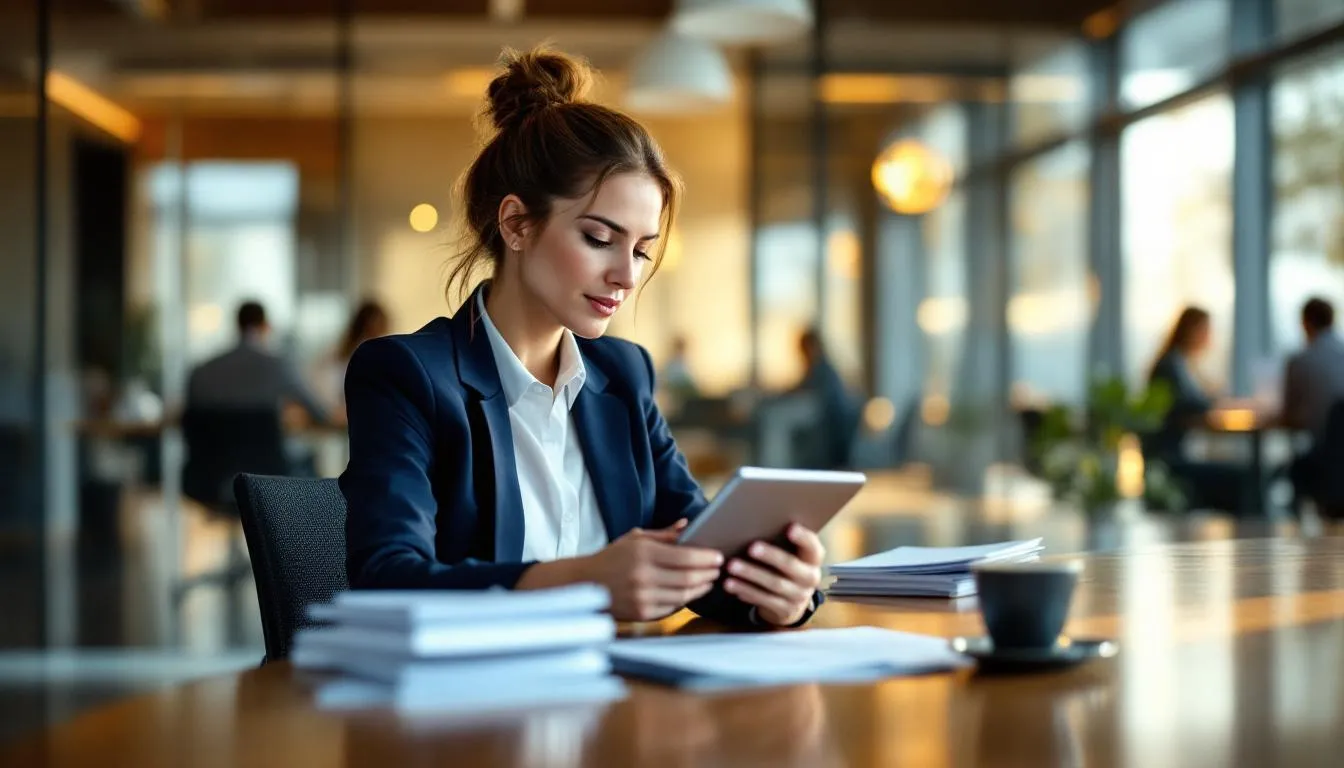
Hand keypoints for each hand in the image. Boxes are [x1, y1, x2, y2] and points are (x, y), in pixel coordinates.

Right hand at [578, 520, 724, 621]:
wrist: (585, 584)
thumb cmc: (612, 558)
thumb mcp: (635, 539)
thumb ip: (664, 534)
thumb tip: (687, 524)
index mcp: (643, 553)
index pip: (685, 557)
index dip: (706, 558)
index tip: (718, 556)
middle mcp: (643, 576)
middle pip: (689, 578)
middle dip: (708, 573)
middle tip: (719, 569)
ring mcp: (643, 597)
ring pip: (684, 595)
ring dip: (701, 588)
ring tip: (709, 581)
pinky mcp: (642, 613)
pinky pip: (672, 608)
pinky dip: (685, 600)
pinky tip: (692, 592)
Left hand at [723, 523, 824, 626]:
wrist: (793, 601)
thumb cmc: (786, 566)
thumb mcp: (791, 554)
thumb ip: (781, 541)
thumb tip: (756, 522)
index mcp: (813, 559)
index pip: (813, 547)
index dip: (803, 538)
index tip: (790, 527)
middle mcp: (810, 578)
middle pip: (791, 565)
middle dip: (770, 556)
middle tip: (751, 547)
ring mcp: (799, 596)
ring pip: (774, 584)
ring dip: (751, 575)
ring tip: (732, 566)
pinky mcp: (785, 610)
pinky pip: (764, 600)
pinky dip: (747, 591)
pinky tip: (732, 584)